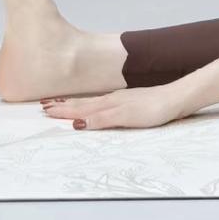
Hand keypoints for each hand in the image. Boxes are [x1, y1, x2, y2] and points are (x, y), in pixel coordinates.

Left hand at [40, 83, 192, 130]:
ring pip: (89, 108)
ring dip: (69, 110)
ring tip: (51, 111)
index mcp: (112, 100)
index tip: (48, 104)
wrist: (177, 96)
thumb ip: (115, 111)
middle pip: (82, 103)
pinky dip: (91, 119)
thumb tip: (96, 117)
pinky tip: (80, 122)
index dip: (66, 103)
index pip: (84, 102)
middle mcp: (112, 100)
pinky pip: (105, 117)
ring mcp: (119, 105)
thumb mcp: (132, 108)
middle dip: (61, 106)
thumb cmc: (157, 103)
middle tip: (41, 107)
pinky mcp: (128, 113)